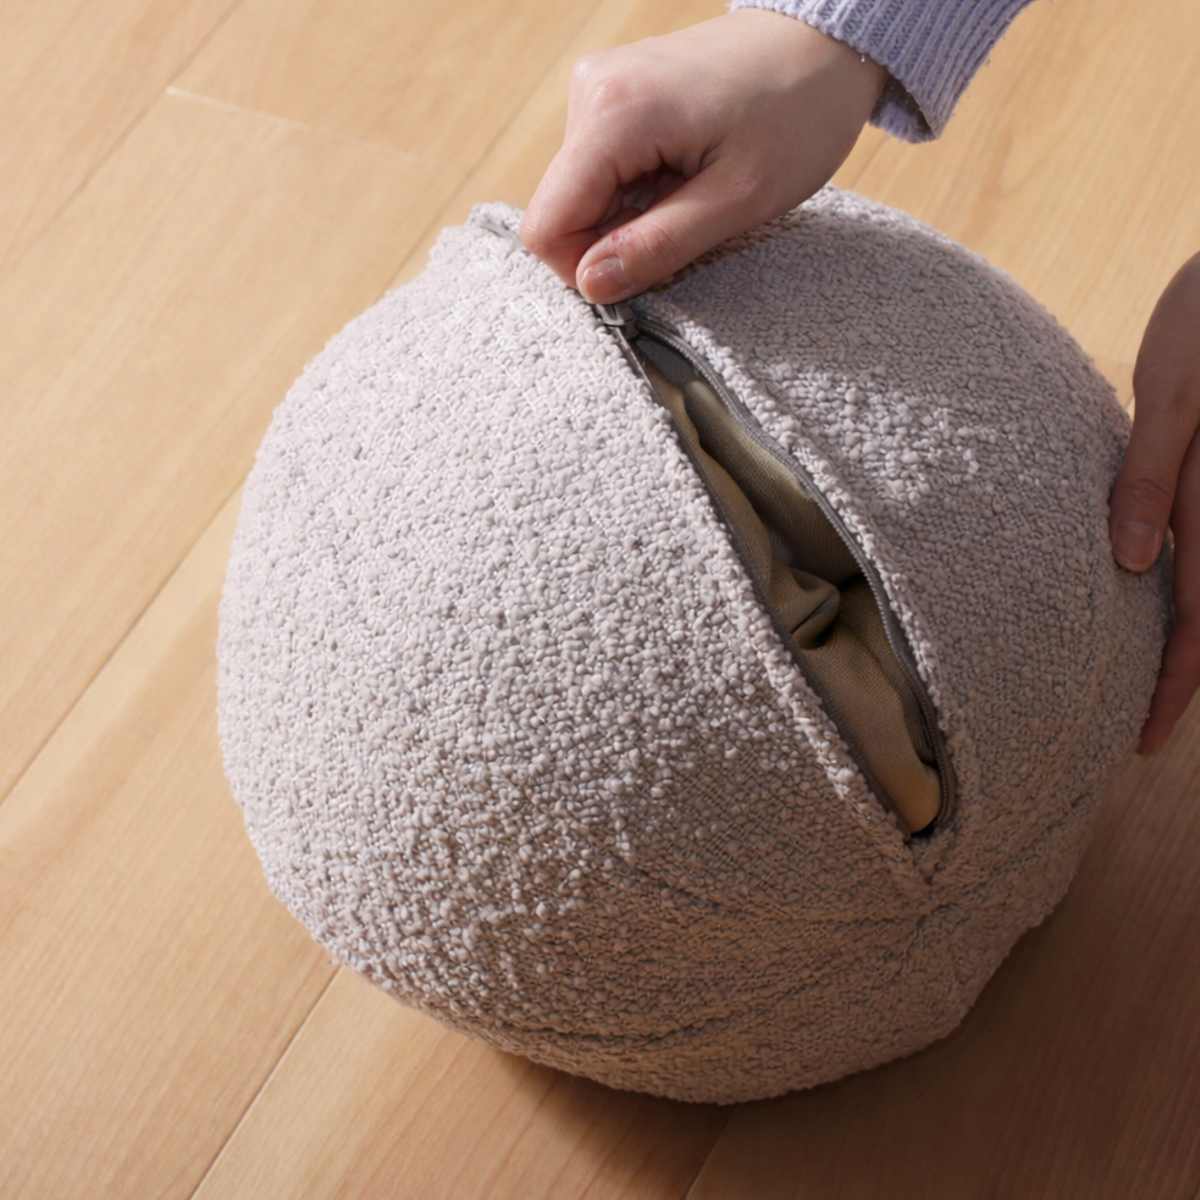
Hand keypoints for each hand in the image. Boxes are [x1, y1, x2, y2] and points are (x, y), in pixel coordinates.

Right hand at [520, 10, 885, 303]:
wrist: (826, 42)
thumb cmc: (797, 113)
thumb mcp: (736, 200)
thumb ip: (656, 247)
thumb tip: (590, 285)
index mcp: (613, 115)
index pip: (548, 227)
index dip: (586, 269)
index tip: (644, 271)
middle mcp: (590, 92)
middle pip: (562, 211)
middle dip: (615, 239)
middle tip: (687, 226)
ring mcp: (598, 88)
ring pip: (581, 194)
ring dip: (631, 215)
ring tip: (694, 192)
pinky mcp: (612, 93)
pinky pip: (600, 169)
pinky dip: (638, 190)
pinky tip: (684, 174)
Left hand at [1109, 252, 1199, 752]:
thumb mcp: (1175, 395)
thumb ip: (1153, 477)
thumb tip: (1133, 562)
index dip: (1176, 685)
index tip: (1145, 740)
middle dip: (1181, 679)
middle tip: (1143, 733)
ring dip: (1188, 639)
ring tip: (1153, 682)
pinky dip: (1189, 586)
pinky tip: (1160, 594)